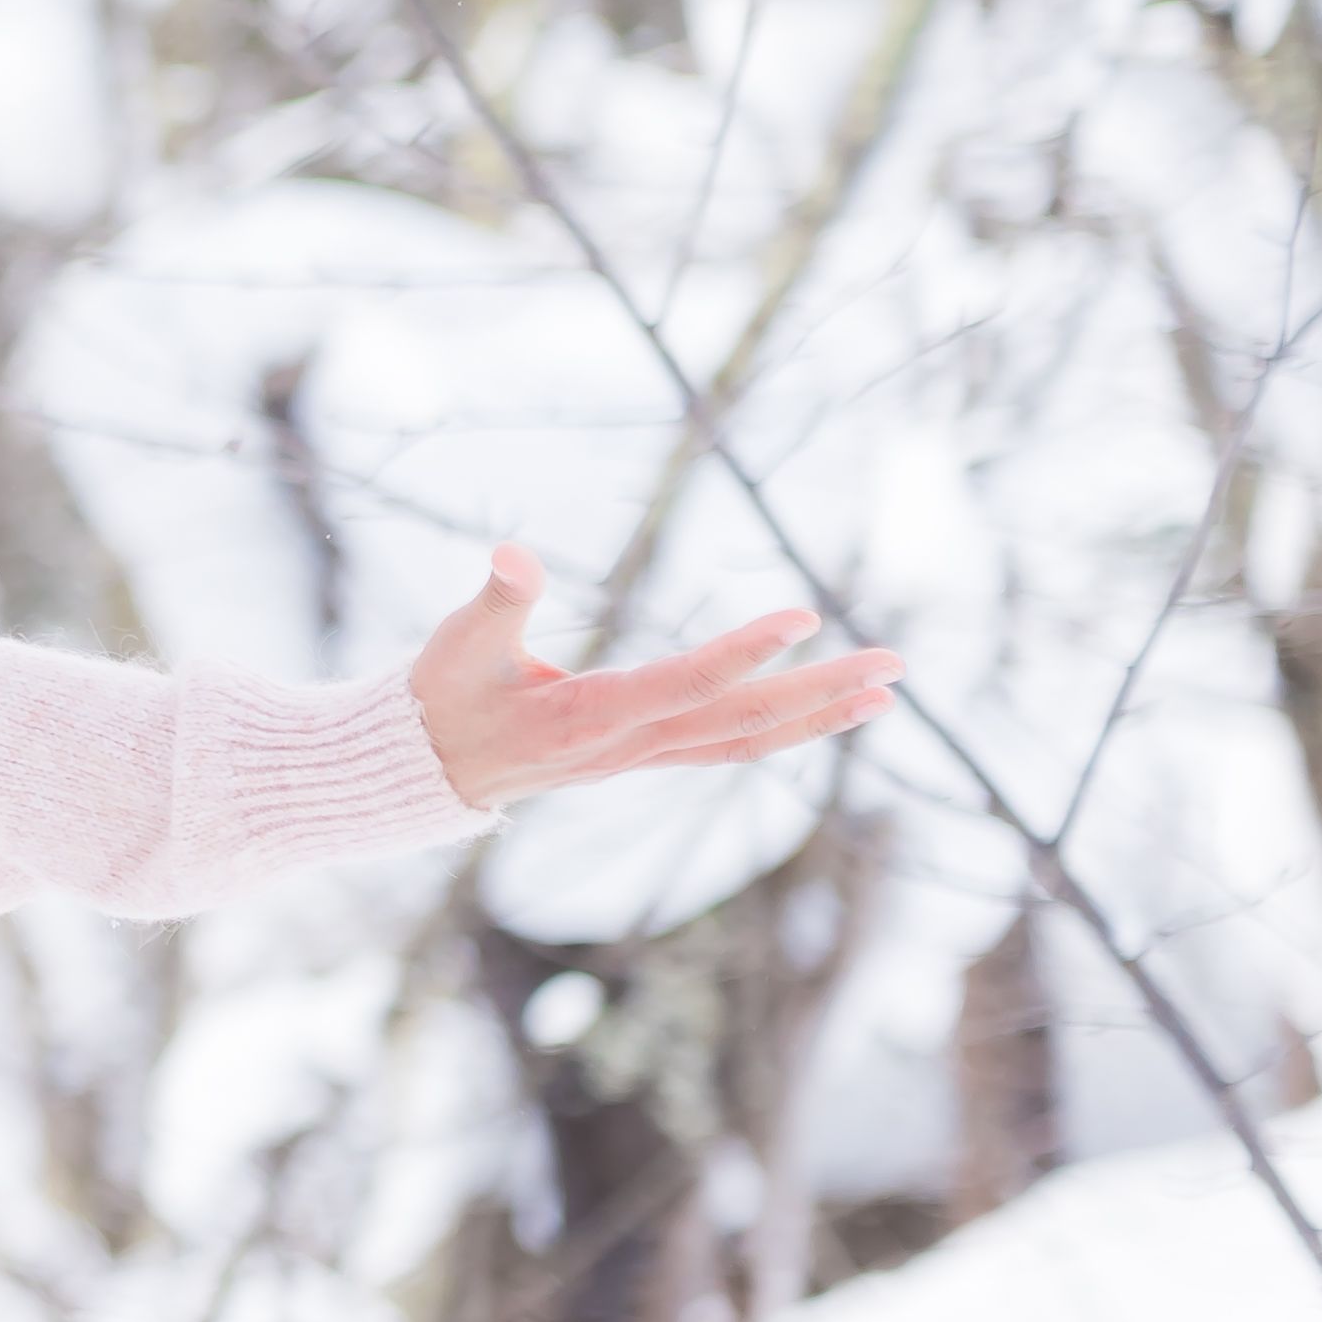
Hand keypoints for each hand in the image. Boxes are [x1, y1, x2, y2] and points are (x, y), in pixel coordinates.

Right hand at [405, 545, 897, 810]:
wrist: (429, 770)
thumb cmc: (441, 698)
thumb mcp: (457, 644)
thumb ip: (496, 599)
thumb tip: (513, 552)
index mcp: (590, 715)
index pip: (685, 682)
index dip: (745, 651)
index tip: (806, 615)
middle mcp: (630, 745)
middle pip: (742, 721)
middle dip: (820, 691)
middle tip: (892, 663)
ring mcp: (643, 756)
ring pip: (747, 742)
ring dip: (818, 718)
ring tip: (883, 695)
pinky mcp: (646, 755)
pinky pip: (730, 747)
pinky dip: (785, 731)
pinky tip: (825, 712)